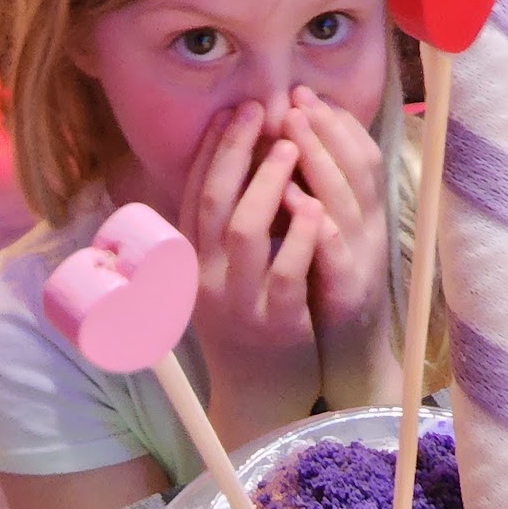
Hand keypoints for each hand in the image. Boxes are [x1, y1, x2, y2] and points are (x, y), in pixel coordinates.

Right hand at [179, 102, 324, 445]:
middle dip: (234, 151)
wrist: (258, 398)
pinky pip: (284, 272)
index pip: (194, 193)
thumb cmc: (246, 325)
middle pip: (213, 201)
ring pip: (242, 231)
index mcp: (192, 263)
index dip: (213, 150)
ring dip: (264, 184)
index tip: (233, 111)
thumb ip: (221, 232)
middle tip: (258, 110)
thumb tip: (234, 168)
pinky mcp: (276, 323)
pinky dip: (297, 236)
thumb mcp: (221, 277)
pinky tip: (314, 206)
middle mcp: (207, 278)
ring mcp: (240, 300)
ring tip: (288, 147)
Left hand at [281, 85, 399, 408]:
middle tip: (295, 96)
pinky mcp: (347, 293)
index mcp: (364, 214)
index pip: (359, 154)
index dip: (336, 121)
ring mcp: (361, 260)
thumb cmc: (328, 292)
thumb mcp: (326, 237)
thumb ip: (316, 196)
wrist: (348, 360)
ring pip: (346, 200)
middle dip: (325, 127)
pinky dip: (317, 225)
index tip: (306, 92)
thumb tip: (289, 149)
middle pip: (356, 167)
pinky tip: (297, 202)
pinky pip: (334, 253)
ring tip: (293, 128)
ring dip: (320, 160)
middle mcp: (369, 230)